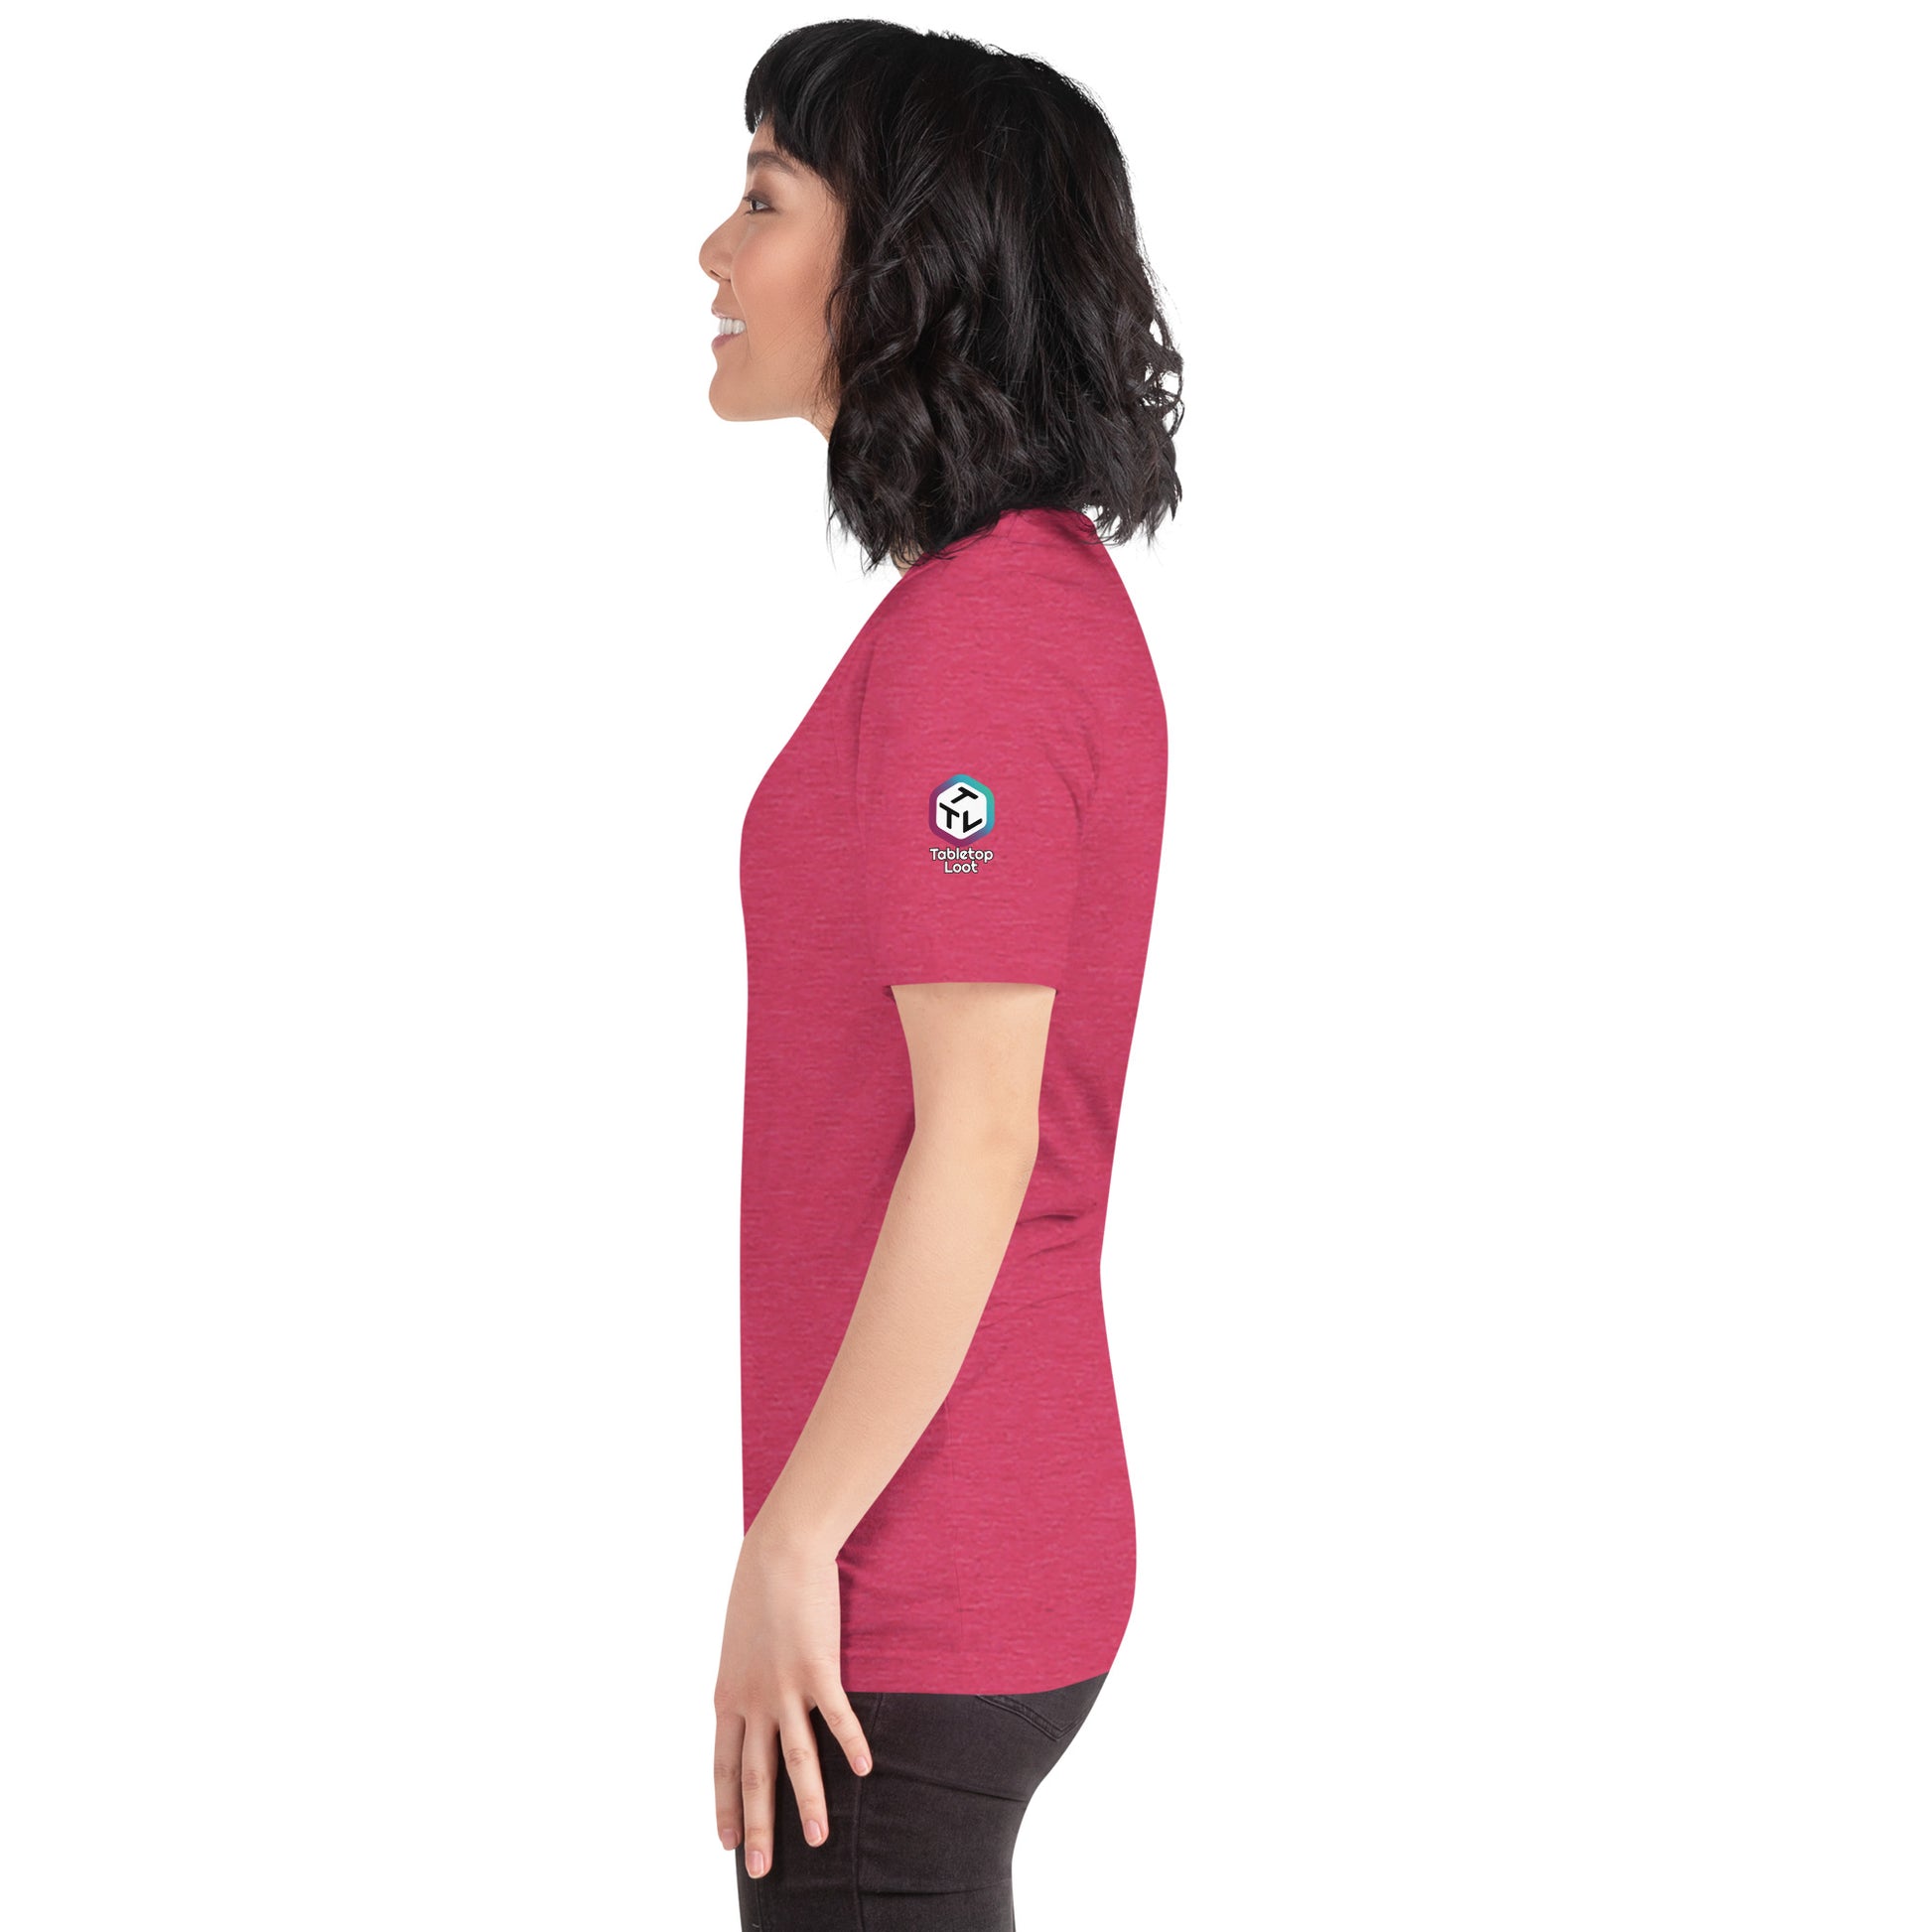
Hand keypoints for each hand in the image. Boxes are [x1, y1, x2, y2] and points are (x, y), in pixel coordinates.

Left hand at [712, 1519, 872, 1878]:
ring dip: (807, 1801)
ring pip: (795, 1758)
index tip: (726, 1843)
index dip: (725, 1806)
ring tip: (817, 1840)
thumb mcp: (738, 1646)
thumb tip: (750, 1705)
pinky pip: (836, 1717)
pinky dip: (850, 1744)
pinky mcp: (817, 1668)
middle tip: (758, 1869)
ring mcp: (784, 1686)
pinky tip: (864, 1770)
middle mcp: (752, 1699)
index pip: (721, 1765)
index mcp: (727, 1696)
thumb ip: (744, 1681)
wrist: (777, 1552)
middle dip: (758, 1826)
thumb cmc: (757, 1591)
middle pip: (754, 1775)